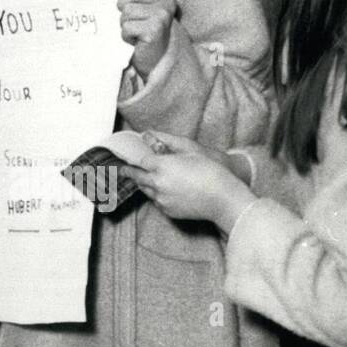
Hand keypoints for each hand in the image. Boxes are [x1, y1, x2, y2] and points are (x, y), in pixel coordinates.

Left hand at [110, 129, 254, 226]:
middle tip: (123, 171)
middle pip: (137, 177)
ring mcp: (162, 199)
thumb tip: (148, 135)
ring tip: (144, 179)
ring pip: (145, 190)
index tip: (125, 159)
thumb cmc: (210, 170)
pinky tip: (164, 191)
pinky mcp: (168, 211)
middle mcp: (157, 183)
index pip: (138, 162)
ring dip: (144, 183)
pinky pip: (157, 201)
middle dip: (129, 173)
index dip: (132, 160)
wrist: (223, 198)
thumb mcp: (189, 150)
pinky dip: (157, 195)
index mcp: (161, 166)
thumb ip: (166, 142)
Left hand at [118, 0, 177, 78]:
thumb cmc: (147, 31)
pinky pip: (127, 26)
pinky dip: (126, 36)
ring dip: (125, 24)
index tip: (135, 0)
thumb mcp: (145, 5)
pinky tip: (136, 41)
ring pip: (126, 10)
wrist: (159, 62)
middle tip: (135, 21)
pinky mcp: (154, 30)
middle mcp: (167, 3)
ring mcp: (162, 16)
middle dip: (124, 8)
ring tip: (136, 32)